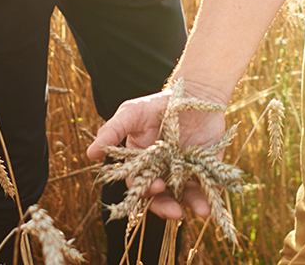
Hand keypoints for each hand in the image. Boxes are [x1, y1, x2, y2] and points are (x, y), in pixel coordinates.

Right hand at [85, 90, 230, 218]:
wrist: (194, 93)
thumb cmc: (157, 104)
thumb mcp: (131, 113)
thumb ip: (112, 132)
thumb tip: (90, 154)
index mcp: (142, 165)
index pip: (140, 185)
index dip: (146, 190)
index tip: (156, 187)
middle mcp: (162, 173)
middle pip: (162, 197)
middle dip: (167, 207)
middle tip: (175, 212)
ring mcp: (185, 173)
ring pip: (186, 196)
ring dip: (193, 205)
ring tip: (202, 211)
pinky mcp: (207, 169)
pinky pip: (208, 186)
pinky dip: (211, 194)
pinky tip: (214, 200)